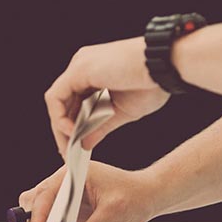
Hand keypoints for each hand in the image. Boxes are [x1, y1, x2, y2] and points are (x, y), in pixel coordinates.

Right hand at [17, 162, 156, 221]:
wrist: (145, 195)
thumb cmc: (134, 195)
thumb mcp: (115, 212)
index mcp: (74, 173)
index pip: (47, 193)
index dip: (38, 215)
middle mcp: (66, 181)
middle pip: (35, 198)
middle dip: (31, 221)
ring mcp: (66, 193)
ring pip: (37, 207)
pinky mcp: (68, 206)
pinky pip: (48, 216)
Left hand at [45, 36, 169, 155]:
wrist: (165, 66)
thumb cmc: (152, 84)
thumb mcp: (122, 112)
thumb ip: (100, 126)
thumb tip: (84, 144)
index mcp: (94, 73)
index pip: (73, 102)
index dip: (72, 126)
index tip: (75, 149)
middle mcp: (83, 66)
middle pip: (63, 103)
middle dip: (64, 131)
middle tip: (69, 155)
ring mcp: (79, 66)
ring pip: (57, 101)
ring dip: (61, 127)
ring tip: (71, 148)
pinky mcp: (79, 70)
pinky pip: (56, 97)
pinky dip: (60, 117)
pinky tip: (73, 132)